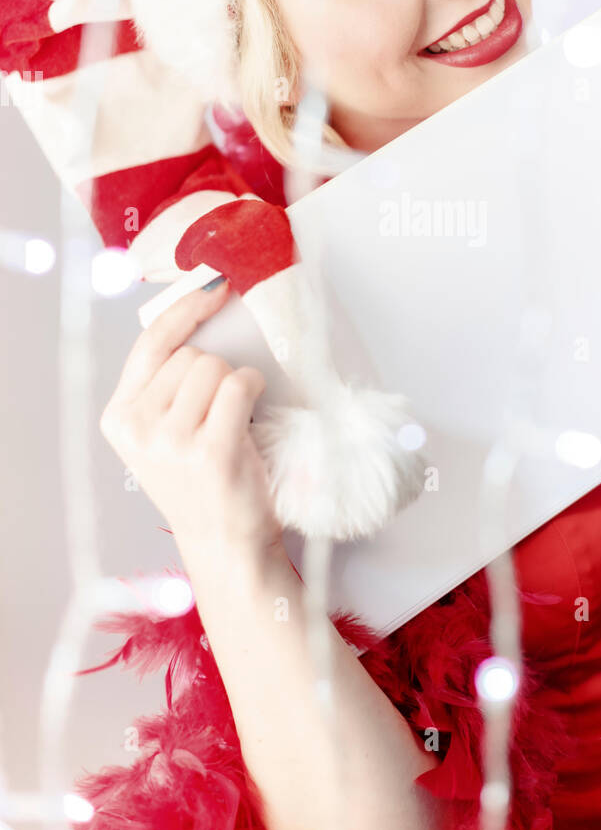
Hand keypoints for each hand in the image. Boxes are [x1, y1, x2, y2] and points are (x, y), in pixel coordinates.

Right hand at [99, 279, 282, 554]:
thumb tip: (204, 314)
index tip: (216, 285)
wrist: (225, 544)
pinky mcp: (209, 451)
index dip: (186, 308)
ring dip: (236, 384)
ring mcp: (171, 441)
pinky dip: (253, 391)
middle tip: (219, 414)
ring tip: (232, 423)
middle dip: (215, 372)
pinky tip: (250, 418)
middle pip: (191, 355)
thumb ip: (166, 385)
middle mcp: (137, 429)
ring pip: (216, 368)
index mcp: (118, 418)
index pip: (151, 343)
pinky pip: (239, 385)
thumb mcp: (162, 433)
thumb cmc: (203, 480)